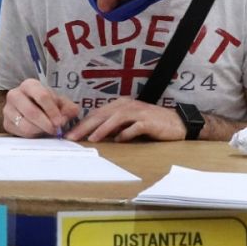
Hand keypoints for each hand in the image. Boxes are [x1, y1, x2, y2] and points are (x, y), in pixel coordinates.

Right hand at [3, 78, 79, 136]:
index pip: (42, 96)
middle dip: (47, 124)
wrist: (32, 110)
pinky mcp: (6, 123)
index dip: (52, 111)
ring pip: (25, 125)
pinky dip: (33, 135)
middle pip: (32, 112)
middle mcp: (14, 94)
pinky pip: (20, 133)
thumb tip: (71, 113)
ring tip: (48, 131)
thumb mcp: (61, 103)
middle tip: (56, 131)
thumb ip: (68, 108)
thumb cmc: (48, 105)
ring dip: (40, 131)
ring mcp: (7, 109)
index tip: (60, 122)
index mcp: (29, 85)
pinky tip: (39, 132)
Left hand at [66, 98, 185, 142]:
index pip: (97, 113)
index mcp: (121, 105)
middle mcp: (128, 106)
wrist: (177, 123)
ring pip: (116, 119)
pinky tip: (118, 140)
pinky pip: (135, 127)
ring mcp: (139, 113)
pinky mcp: (149, 122)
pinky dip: (126, 133)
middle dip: (86, 126)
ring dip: (102, 129)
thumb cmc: (152, 124)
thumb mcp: (130, 123)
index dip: (82, 123)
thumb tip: (95, 135)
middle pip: (103, 115)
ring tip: (91, 139)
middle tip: (72, 137)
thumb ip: (114, 126)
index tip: (69, 135)